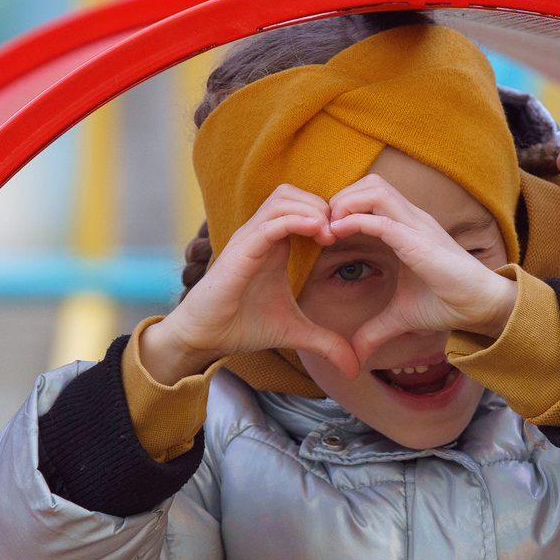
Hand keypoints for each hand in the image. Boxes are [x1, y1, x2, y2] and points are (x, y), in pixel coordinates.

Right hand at [140, 187, 361, 381]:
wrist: (205, 337)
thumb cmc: (243, 326)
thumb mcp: (296, 332)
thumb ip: (327, 343)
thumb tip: (354, 367)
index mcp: (274, 243)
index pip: (302, 205)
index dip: (328, 214)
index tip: (348, 238)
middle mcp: (260, 234)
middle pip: (293, 193)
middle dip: (323, 205)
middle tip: (341, 232)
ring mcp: (249, 238)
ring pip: (283, 198)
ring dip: (312, 209)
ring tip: (331, 233)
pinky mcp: (241, 250)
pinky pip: (271, 222)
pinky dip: (296, 220)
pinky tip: (318, 233)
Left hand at [323, 175, 518, 360]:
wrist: (481, 307)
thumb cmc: (448, 303)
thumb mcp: (401, 318)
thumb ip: (375, 330)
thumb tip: (356, 353)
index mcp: (406, 227)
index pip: (370, 195)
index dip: (344, 206)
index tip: (325, 233)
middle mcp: (411, 218)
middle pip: (369, 182)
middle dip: (341, 198)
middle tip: (324, 226)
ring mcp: (417, 226)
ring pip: (375, 190)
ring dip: (346, 204)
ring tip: (330, 229)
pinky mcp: (419, 242)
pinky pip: (382, 221)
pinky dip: (355, 222)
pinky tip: (338, 234)